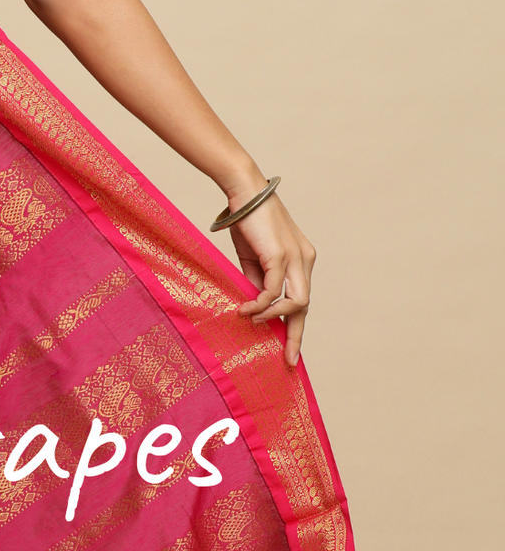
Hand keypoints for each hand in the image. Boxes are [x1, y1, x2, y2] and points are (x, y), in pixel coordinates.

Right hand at [228, 192, 314, 367]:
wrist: (244, 192)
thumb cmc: (246, 223)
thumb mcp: (253, 259)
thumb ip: (257, 282)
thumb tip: (254, 308)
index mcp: (302, 260)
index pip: (302, 299)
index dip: (296, 326)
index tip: (290, 350)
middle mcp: (305, 260)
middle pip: (305, 306)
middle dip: (296, 335)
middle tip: (287, 358)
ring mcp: (297, 258)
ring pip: (296, 302)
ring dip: (272, 316)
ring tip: (249, 319)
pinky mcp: (282, 255)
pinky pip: (274, 290)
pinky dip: (260, 304)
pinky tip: (245, 308)